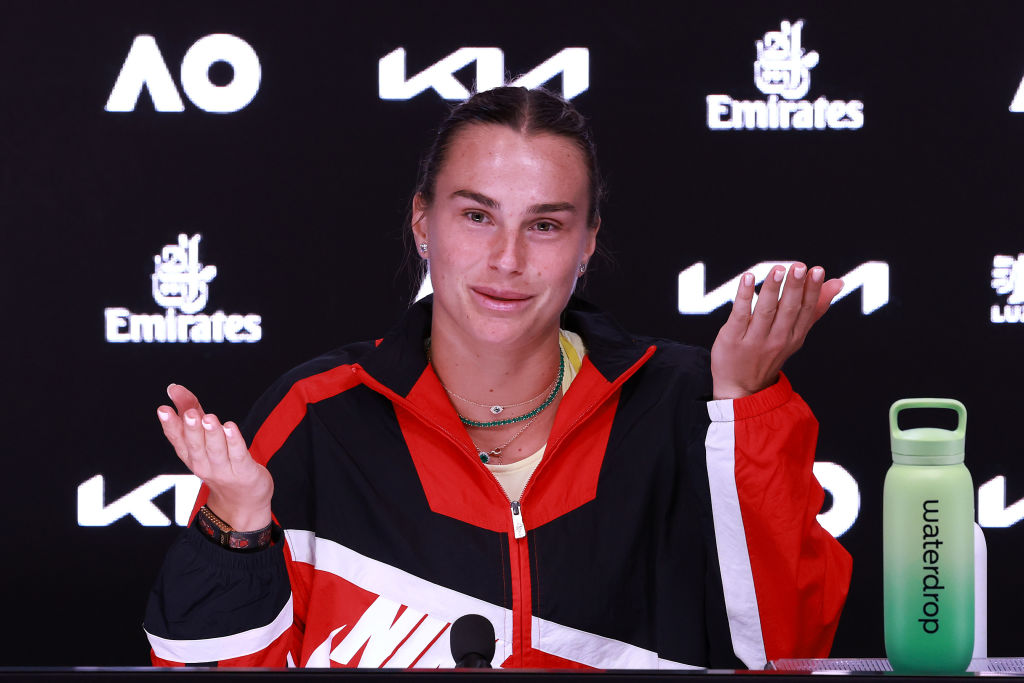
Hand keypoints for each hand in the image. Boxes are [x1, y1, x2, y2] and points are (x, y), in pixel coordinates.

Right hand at [157, 383, 272, 530]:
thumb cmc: (219, 460)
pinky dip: (234, 442)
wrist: (242, 498)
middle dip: (191, 428)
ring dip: (212, 434)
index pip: (177, 439)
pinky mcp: (243, 471)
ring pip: (216, 450)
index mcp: (189, 454)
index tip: (163, 409)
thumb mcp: (202, 435)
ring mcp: (223, 469)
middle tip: (189, 414)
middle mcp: (202, 463)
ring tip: (209, 418)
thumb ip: (189, 409)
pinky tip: (231, 427)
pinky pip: (238, 455)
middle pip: (195, 445)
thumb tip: (173, 388)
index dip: (170, 425)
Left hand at [711, 263, 842, 399]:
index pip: (806, 310)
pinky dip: (744, 296)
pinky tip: (747, 278)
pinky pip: (739, 315)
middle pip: (788, 310)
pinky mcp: (733, 339)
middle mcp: (777, 339)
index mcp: (795, 336)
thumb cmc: (769, 353)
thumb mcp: (795, 335)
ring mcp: (754, 340)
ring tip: (778, 269)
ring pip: (765, 310)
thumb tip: (837, 283)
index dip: (811, 290)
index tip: (817, 270)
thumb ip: (814, 308)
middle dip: (794, 288)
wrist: (741, 387)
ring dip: (771, 288)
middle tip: (799, 267)